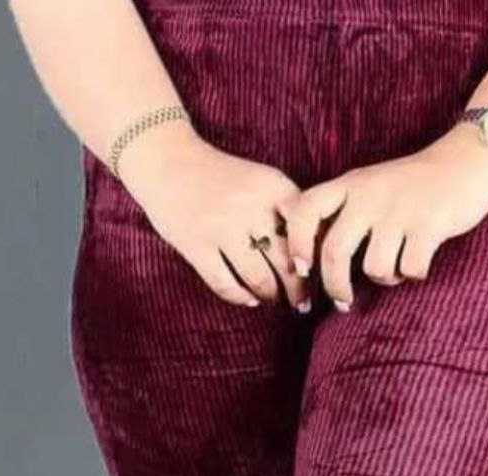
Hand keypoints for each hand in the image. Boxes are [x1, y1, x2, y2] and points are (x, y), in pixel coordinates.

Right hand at [118, 125, 310, 310]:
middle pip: (287, 261)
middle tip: (303, 304)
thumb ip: (286, 209)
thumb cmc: (223, 177)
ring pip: (258, 278)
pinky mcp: (196, 245)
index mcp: (273, 187)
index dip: (317, 260)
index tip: (320, 276)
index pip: (308, 231)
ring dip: (270, 295)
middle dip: (298, 289)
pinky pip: (225, 284)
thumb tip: (318, 252)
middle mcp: (251, 207)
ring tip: (274, 300)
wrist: (167, 159)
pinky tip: (248, 298)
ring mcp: (222, 227)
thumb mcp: (261, 181)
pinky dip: (240, 296)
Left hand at [275, 121, 487, 309]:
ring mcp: (399, 209)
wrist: (468, 160)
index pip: (306, 210)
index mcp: (351, 184)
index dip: (296, 243)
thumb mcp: (370, 184)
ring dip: (386, 278)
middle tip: (343, 302)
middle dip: (335, 286)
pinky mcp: (430, 224)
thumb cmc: (413, 185)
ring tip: (397, 267)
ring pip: (374, 267)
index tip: (302, 269)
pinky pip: (410, 269)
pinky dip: (414, 274)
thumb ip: (341, 209)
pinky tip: (419, 261)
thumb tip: (306, 251)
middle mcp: (370, 195)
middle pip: (334, 251)